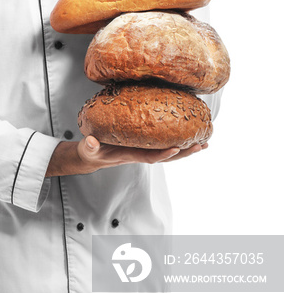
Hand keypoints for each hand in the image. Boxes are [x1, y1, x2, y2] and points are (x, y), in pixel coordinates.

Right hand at [77, 136, 207, 167]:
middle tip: (201, 146)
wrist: (92, 156)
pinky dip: (177, 141)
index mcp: (130, 155)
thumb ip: (89, 146)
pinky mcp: (144, 145)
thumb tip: (89, 142)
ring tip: (203, 143)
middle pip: (167, 157)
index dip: (164, 154)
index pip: (150, 157)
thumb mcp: (88, 150)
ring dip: (186, 149)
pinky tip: (187, 135)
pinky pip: (164, 144)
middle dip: (184, 152)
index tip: (177, 148)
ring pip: (169, 152)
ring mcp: (144, 150)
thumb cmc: (91, 152)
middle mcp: (141, 154)